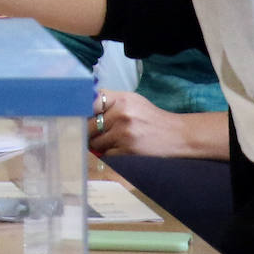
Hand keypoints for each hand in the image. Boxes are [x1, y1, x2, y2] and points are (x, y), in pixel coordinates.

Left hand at [89, 89, 229, 159]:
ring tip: (101, 143)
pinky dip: (107, 154)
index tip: (75, 115)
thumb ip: (110, 101)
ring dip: (95, 145)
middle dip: (86, 131)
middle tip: (86, 134)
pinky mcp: (129, 151)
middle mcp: (121, 114)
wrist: (178, 135)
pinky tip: (114, 151)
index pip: (90, 101)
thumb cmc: (151, 118)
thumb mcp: (133, 101)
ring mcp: (125, 133)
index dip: (80, 110)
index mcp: (121, 99)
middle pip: (89, 124)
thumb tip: (83, 106)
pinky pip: (107, 154)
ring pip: (96, 141)